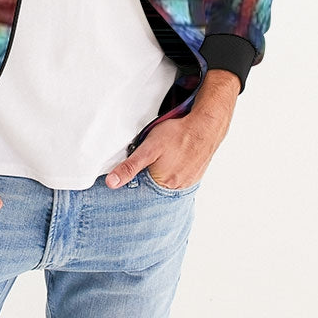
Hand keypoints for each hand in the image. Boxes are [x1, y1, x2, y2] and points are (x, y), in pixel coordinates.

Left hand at [105, 69, 239, 189]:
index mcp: (162, 185)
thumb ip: (129, 167)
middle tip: (150, 160)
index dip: (134, 181)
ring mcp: (187, 182)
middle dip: (148, 178)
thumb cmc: (177, 134)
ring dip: (161, 175)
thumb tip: (111, 183)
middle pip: (154, 188)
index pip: (141, 191)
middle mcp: (176, 188)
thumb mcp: (148, 148)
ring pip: (167, 183)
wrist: (205, 125)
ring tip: (162, 158)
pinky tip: (172, 159)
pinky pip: (179, 178)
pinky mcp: (195, 175)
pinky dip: (173, 171)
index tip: (131, 171)